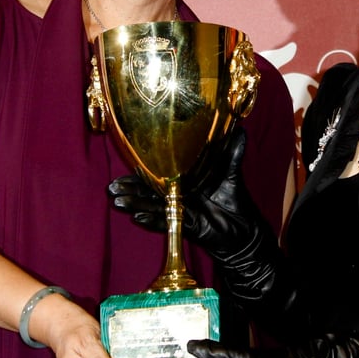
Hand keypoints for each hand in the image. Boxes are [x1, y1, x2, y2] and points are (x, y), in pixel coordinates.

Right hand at [111, 128, 295, 323]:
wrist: (246, 229)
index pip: (158, 177)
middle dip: (130, 191)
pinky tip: (138, 217)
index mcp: (185, 182)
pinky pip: (167, 223)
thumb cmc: (235, 200)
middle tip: (112, 188)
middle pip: (150, 193)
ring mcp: (182, 212)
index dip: (140, 175)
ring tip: (119, 202)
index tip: (123, 170)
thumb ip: (231, 153)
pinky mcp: (188, 226)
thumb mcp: (231, 173)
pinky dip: (153, 220)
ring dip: (136, 205)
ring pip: (154, 208)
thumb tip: (239, 128)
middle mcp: (179, 197)